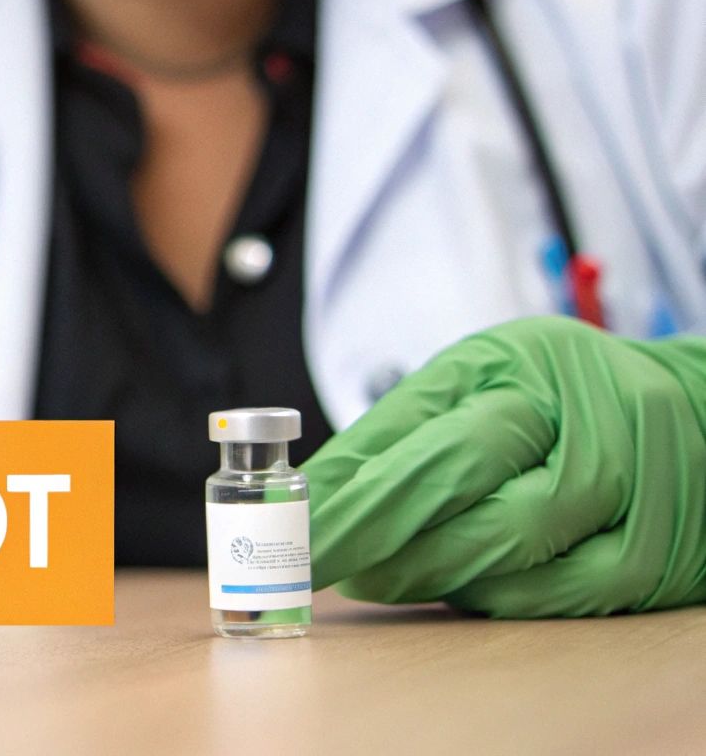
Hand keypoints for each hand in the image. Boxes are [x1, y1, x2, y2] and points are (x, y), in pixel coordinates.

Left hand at [304, 316, 705, 615]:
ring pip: (502, 551)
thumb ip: (393, 433)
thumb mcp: (477, 379)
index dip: (350, 492)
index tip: (293, 527)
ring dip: (421, 571)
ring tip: (371, 571)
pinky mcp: (648, 559)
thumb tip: (311, 496)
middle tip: (314, 562)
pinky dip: (485, 594)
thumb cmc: (559, 396)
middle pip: (462, 488)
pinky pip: (546, 595)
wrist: (692, 418)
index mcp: (527, 364)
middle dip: (372, 535)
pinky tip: (451, 582)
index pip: (424, 433)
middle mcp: (588, 419)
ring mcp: (629, 491)